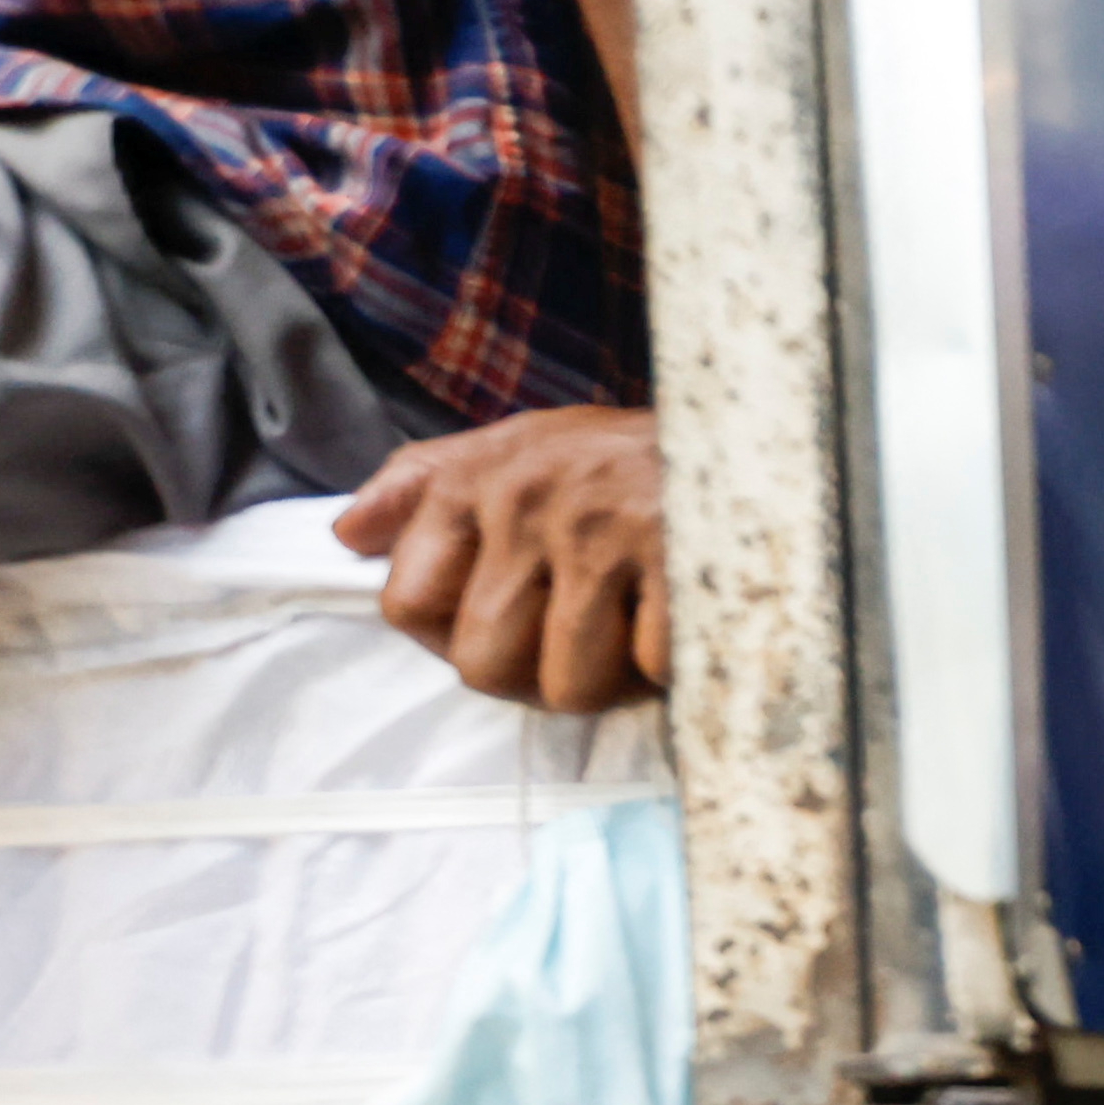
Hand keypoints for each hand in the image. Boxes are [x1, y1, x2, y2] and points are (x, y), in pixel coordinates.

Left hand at [333, 405, 668, 708]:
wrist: (753, 418)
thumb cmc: (632, 452)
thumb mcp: (521, 444)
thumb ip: (427, 486)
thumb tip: (349, 535)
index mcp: (480, 477)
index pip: (408, 603)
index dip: (458, 636)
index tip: (513, 624)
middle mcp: (527, 501)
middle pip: (482, 665)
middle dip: (538, 674)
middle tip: (588, 637)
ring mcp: (601, 534)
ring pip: (566, 686)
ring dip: (614, 680)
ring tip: (641, 629)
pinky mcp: (673, 562)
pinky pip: (649, 670)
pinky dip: (675, 666)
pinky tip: (685, 618)